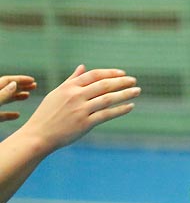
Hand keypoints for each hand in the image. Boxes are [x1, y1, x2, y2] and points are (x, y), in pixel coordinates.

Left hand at [0, 75, 37, 121]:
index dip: (20, 79)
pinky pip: (1, 113)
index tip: (33, 81)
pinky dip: (9, 113)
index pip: (7, 81)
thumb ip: (4, 94)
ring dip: (17, 97)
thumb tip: (14, 84)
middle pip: (7, 89)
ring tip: (28, 95)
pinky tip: (17, 115)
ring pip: (4, 100)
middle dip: (21, 86)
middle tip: (34, 86)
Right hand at [19, 65, 140, 152]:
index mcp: (68, 87)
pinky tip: (130, 106)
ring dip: (125, 94)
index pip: (94, 75)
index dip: (110, 73)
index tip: (123, 73)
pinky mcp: (85, 123)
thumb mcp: (56, 94)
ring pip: (108, 99)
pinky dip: (120, 109)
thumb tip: (83, 66)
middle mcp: (75, 96)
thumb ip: (71, 80)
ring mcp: (80, 110)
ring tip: (137, 91)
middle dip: (122, 82)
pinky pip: (107, 114)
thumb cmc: (47, 114)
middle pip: (104, 85)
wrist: (38, 136)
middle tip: (134, 81)